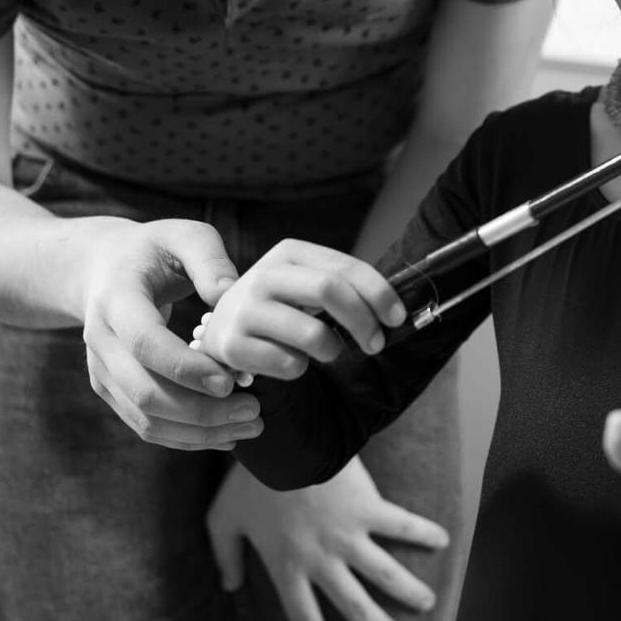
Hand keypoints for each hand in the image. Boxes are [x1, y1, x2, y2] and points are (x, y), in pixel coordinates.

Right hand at [76, 214, 261, 450]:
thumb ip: (209, 259)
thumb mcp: (183, 235)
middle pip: (146, 392)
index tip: (230, 382)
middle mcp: (100, 341)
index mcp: (115, 299)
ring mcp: (102, 371)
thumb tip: (231, 294)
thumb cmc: (153, 249)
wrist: (100, 268)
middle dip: (202, 411)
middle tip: (254, 410)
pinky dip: (186, 437)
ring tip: (250, 426)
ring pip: (146, 418)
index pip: (145, 343)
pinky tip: (226, 435)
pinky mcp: (112, 390)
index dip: (185, 368)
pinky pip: (146, 425)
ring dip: (199, 432)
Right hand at [194, 237, 406, 380]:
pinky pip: (290, 365)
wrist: (222, 330)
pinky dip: (301, 369)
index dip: (378, 292)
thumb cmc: (281, 307)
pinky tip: (291, 361)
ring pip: (313, 334)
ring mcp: (244, 310)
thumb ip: (343, 287)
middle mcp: (263, 275)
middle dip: (363, 321)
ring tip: (328, 351)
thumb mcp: (306, 285)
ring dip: (333, 350)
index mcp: (288, 252)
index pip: (344, 267)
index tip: (397, 318)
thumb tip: (396, 311)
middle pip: (329, 290)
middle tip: (376, 344)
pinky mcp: (232, 346)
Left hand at [206, 456, 448, 620]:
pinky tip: (443, 540)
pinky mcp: (368, 508)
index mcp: (287, 568)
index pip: (305, 620)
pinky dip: (424, 533)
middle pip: (354, 606)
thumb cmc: (250, 480)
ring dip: (408, 591)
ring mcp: (348, 536)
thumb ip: (225, 555)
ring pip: (385, 574)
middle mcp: (321, 560)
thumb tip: (230, 585)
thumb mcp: (223, 520)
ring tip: (426, 603)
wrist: (281, 441)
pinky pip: (402, 525)